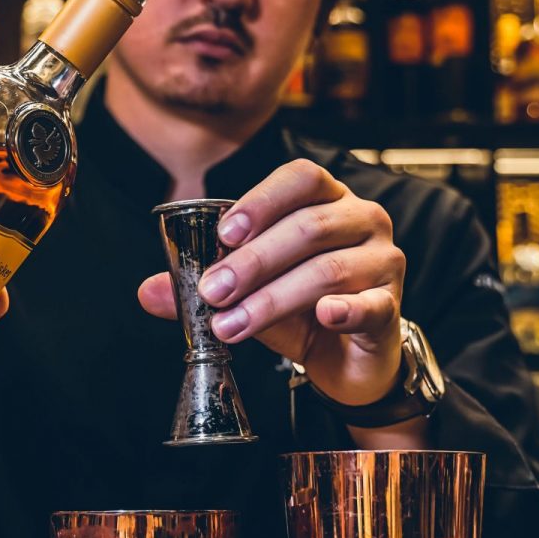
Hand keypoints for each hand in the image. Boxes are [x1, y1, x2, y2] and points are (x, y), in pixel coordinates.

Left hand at [139, 159, 405, 406]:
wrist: (345, 359)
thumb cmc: (298, 311)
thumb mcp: (246, 293)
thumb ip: (203, 286)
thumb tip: (148, 291)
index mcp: (327, 201)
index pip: (301, 178)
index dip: (262, 201)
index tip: (224, 234)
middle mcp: (361, 221)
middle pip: (308, 227)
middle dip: (253, 260)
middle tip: (212, 291)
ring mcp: (383, 262)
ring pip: (328, 269)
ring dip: (273, 298)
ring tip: (232, 323)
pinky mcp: (390, 307)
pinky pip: (369, 305)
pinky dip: (344, 310)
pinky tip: (323, 316)